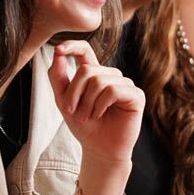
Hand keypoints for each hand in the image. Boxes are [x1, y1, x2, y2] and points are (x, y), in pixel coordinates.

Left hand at [49, 40, 144, 164]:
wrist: (99, 149)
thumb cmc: (84, 126)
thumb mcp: (64, 101)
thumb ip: (58, 77)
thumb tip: (58, 53)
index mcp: (95, 74)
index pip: (85, 50)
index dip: (73, 45)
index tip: (59, 49)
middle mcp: (111, 76)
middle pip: (88, 69)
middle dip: (75, 92)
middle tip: (73, 111)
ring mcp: (125, 84)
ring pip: (100, 80)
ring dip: (87, 102)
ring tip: (87, 116)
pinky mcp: (136, 95)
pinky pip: (113, 90)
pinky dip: (101, 104)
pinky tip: (100, 115)